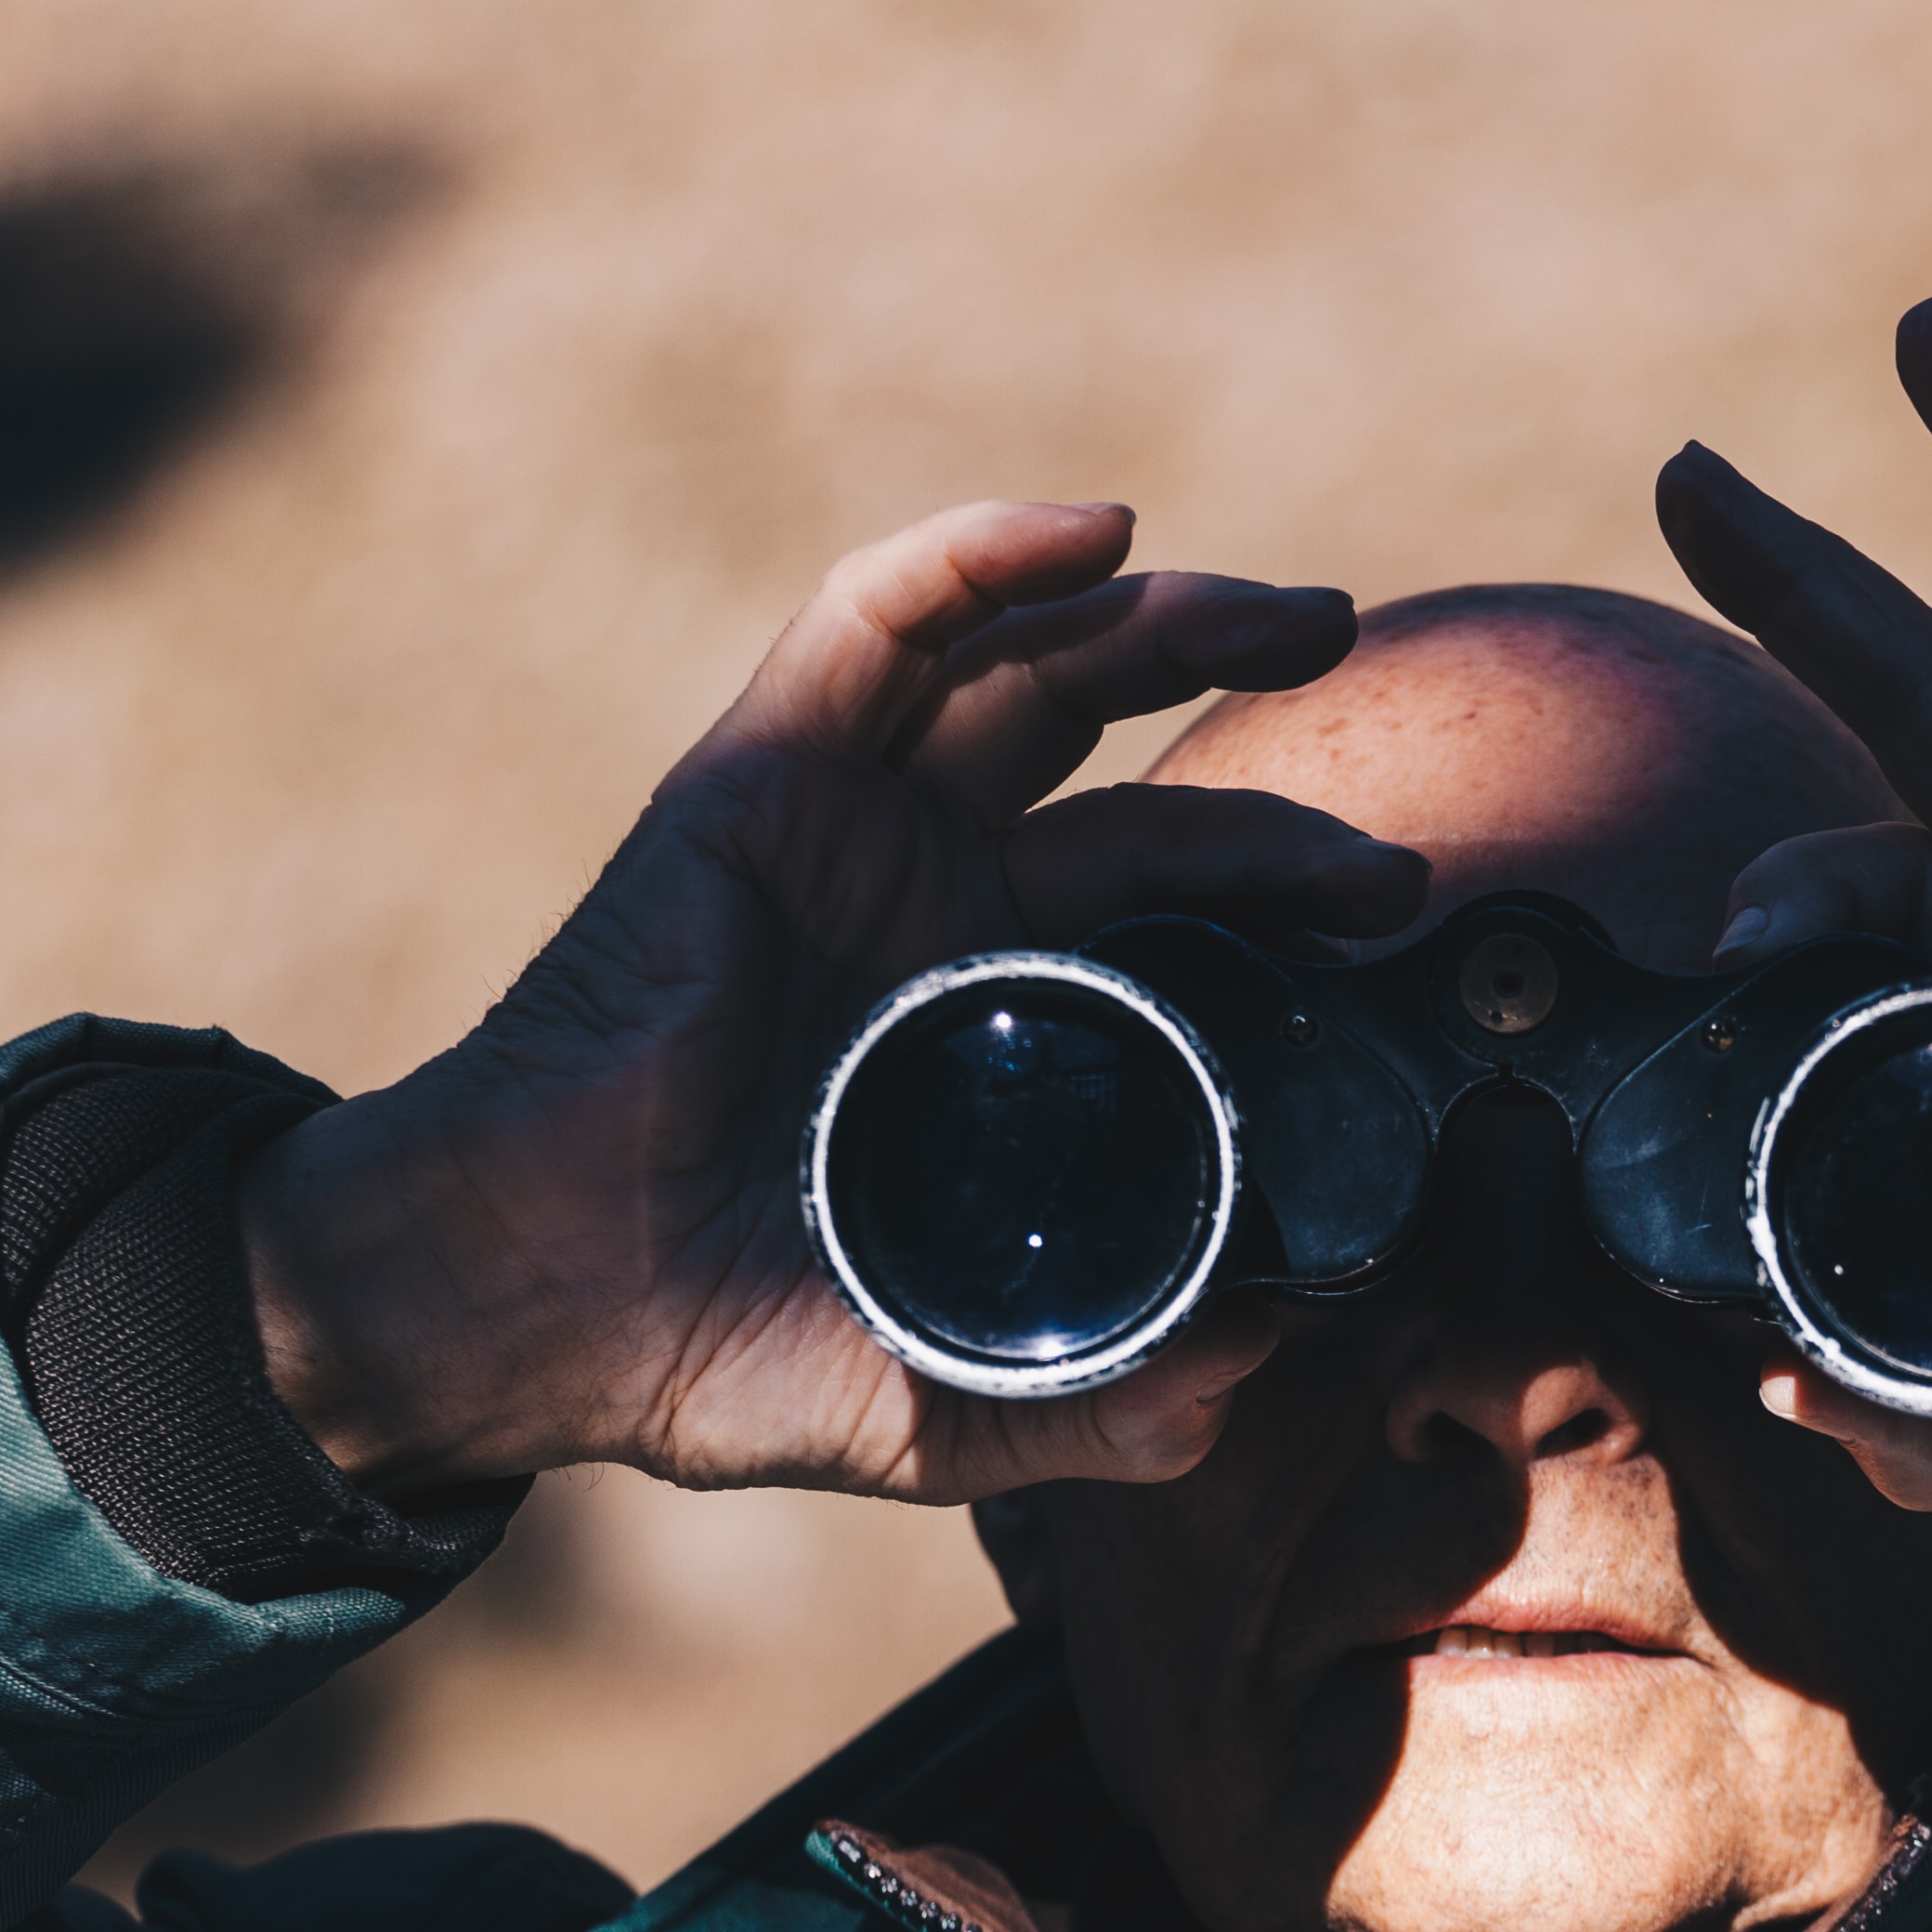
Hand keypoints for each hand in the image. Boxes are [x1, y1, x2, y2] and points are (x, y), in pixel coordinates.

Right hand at [239, 501, 1423, 1499]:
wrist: (535, 1311)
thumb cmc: (715, 1353)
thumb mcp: (955, 1397)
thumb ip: (1111, 1402)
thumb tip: (1262, 1374)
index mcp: (988, 1010)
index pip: (1165, 899)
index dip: (1284, 879)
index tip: (1396, 911)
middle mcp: (930, 896)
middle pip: (1123, 756)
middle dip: (1254, 726)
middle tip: (1376, 740)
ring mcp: (849, 829)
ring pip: (1029, 665)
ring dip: (1170, 615)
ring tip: (1299, 617)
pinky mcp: (760, 779)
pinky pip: (877, 624)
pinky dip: (984, 555)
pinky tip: (1099, 530)